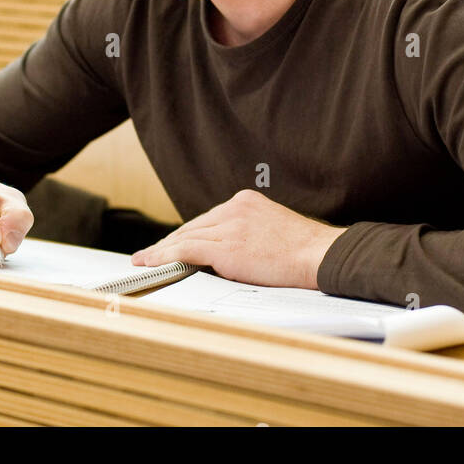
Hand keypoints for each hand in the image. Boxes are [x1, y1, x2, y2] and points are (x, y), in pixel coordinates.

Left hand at [131, 189, 346, 289]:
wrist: (319, 255)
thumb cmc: (304, 251)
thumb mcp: (273, 230)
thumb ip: (248, 233)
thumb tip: (230, 252)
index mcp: (246, 201)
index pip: (208, 219)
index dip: (187, 233)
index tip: (171, 242)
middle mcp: (235, 207)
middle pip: (193, 226)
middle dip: (170, 241)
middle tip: (150, 252)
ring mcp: (230, 225)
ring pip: (185, 236)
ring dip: (161, 250)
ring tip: (145, 260)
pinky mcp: (226, 245)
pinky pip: (186, 249)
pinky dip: (164, 255)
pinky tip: (151, 262)